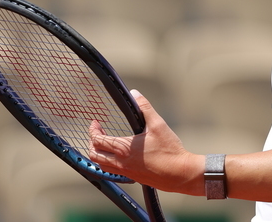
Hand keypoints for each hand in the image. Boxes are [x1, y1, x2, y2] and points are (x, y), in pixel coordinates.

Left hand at [88, 90, 203, 195]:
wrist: (179, 173)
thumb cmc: (170, 150)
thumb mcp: (158, 124)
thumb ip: (145, 107)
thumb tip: (135, 93)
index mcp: (124, 148)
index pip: (98, 140)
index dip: (93, 130)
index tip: (95, 123)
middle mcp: (121, 162)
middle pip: (95, 155)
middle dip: (92, 143)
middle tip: (97, 133)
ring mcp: (126, 172)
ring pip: (102, 166)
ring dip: (98, 155)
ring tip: (103, 145)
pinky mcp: (133, 178)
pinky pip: (112, 172)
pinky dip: (108, 164)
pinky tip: (118, 158)